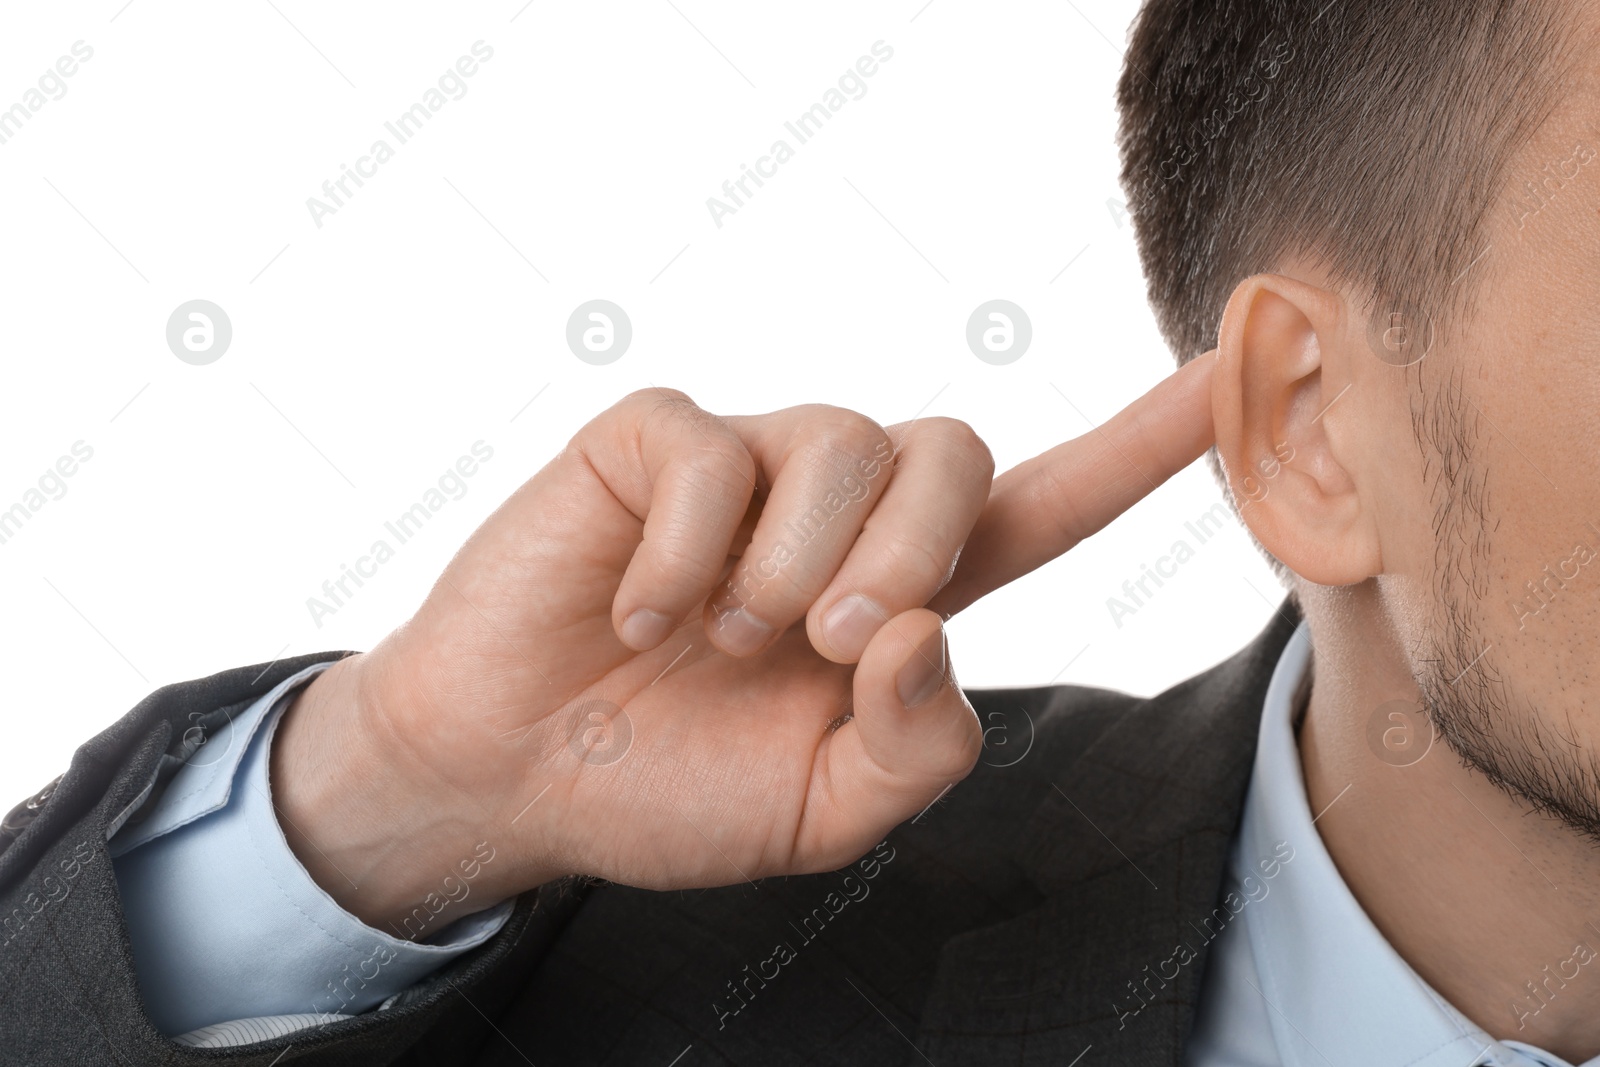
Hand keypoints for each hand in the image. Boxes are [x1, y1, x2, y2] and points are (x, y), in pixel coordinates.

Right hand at [272, 355, 1215, 934]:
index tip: (1224, 379)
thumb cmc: (670, 787)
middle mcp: (840, 511)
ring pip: (842, 439)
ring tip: (717, 637)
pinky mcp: (657, 440)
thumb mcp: (824, 813)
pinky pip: (712, 457)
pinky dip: (679, 560)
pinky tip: (636, 614)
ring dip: (787, 566)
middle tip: (822, 643)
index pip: (1043, 506)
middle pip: (951, 449)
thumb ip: (918, 747)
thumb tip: (929, 627)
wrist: (513, 774)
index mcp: (901, 596)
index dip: (1135, 448)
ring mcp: (749, 464)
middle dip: (906, 552)